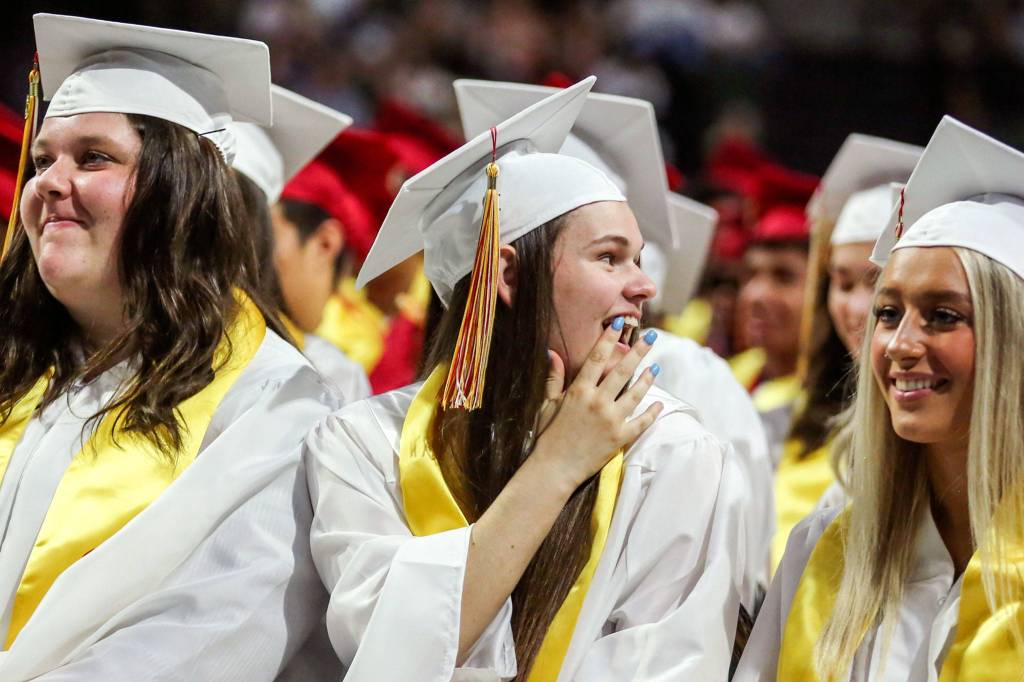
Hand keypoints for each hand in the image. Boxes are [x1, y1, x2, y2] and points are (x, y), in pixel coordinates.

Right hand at [532, 318, 662, 491]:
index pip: (597, 358)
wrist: (554, 468)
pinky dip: (652, 412)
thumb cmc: (548, 435)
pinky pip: (642, 422)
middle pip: (622, 370)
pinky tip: (659, 403)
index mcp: (579, 391)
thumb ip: (553, 377)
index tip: (620, 323)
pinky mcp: (620, 438)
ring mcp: (611, 420)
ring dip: (648, 378)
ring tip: (656, 365)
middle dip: (638, 351)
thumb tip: (551, 352)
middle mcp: (598, 402)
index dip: (609, 338)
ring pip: (636, 393)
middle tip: (651, 336)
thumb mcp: (547, 404)